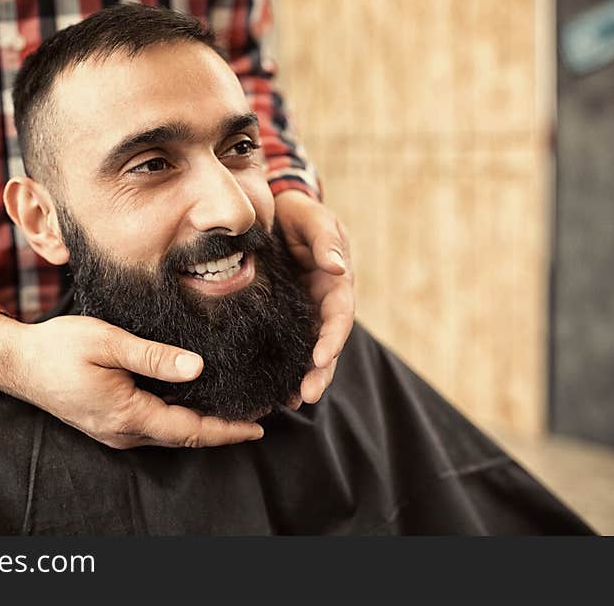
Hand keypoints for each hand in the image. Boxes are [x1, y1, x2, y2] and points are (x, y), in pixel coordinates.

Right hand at [0, 313, 263, 448]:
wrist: (17, 362)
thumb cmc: (58, 348)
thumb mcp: (108, 342)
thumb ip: (153, 356)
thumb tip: (196, 367)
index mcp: (127, 415)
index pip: (190, 431)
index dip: (227, 430)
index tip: (258, 426)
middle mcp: (123, 432)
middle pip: (184, 439)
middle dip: (222, 431)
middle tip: (258, 416)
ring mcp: (114, 432)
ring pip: (170, 436)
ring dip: (202, 428)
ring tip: (234, 411)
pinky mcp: (108, 424)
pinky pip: (154, 429)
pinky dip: (180, 421)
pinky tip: (194, 405)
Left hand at [274, 189, 354, 405]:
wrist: (273, 211)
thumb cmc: (297, 213)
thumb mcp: (313, 218)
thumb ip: (324, 241)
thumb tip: (338, 268)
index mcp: (335, 282)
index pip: (339, 315)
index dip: (333, 337)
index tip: (321, 357)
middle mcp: (323, 303)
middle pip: (327, 342)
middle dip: (320, 371)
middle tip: (305, 396)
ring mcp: (303, 313)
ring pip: (308, 350)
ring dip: (304, 377)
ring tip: (292, 402)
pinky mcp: (282, 318)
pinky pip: (285, 345)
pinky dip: (283, 367)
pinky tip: (274, 390)